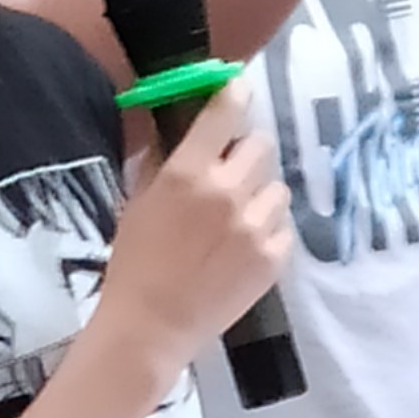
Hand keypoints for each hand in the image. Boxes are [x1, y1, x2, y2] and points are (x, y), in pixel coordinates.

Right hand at [97, 81, 291, 381]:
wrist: (151, 326)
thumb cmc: (134, 262)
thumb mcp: (140, 200)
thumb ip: (166, 160)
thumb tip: (186, 127)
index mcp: (188, 172)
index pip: (226, 111)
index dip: (235, 95)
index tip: (238, 91)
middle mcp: (227, 192)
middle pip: (261, 146)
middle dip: (247, 154)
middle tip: (232, 173)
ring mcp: (255, 227)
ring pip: (277, 188)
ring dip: (261, 195)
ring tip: (239, 218)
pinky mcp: (273, 258)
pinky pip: (284, 227)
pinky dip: (269, 231)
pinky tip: (246, 246)